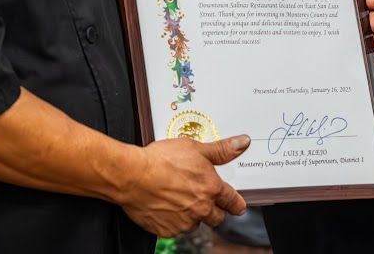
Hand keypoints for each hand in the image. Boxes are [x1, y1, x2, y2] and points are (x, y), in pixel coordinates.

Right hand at [117, 136, 248, 236]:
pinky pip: (175, 229)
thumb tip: (242, 143)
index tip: (238, 205)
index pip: (232, 201)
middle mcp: (201, 208)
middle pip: (217, 217)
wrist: (132, 175)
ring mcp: (184, 222)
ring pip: (195, 224)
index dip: (237, 203)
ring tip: (179, 200)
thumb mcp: (195, 148)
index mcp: (211, 188)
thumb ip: (221, 150)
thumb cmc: (160, 160)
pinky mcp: (167, 231)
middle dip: (214, 211)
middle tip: (205, 201)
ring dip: (192, 215)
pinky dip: (172, 221)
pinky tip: (164, 206)